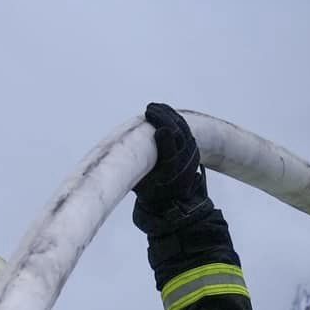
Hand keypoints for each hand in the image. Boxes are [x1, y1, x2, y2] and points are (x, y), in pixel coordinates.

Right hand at [132, 102, 208, 227]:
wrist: (172, 201)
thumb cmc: (151, 193)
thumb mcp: (140, 185)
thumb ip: (133, 172)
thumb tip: (115, 158)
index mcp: (171, 175)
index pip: (171, 153)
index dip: (166, 141)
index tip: (159, 130)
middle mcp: (184, 164)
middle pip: (178, 135)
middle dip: (164, 119)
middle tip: (149, 110)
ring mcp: (191, 155)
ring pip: (183, 129)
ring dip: (168, 115)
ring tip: (154, 108)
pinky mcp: (193, 149)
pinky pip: (185, 129)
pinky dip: (174, 118)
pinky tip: (163, 111)